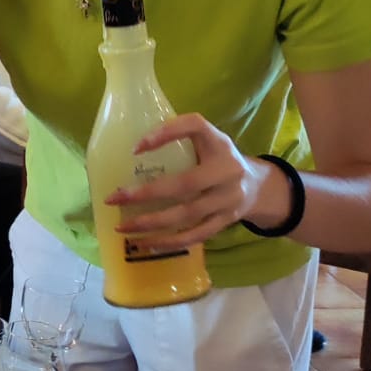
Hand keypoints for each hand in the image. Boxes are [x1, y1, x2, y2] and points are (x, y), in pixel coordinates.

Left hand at [107, 114, 269, 250]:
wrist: (257, 186)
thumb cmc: (218, 159)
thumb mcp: (207, 140)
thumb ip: (180, 137)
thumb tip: (134, 146)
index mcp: (219, 143)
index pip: (195, 127)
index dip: (167, 133)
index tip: (136, 147)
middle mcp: (227, 171)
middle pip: (185, 184)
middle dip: (147, 194)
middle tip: (114, 198)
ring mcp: (229, 199)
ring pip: (187, 214)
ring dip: (152, 223)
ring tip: (123, 227)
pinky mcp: (226, 221)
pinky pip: (196, 235)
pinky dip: (170, 242)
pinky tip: (146, 243)